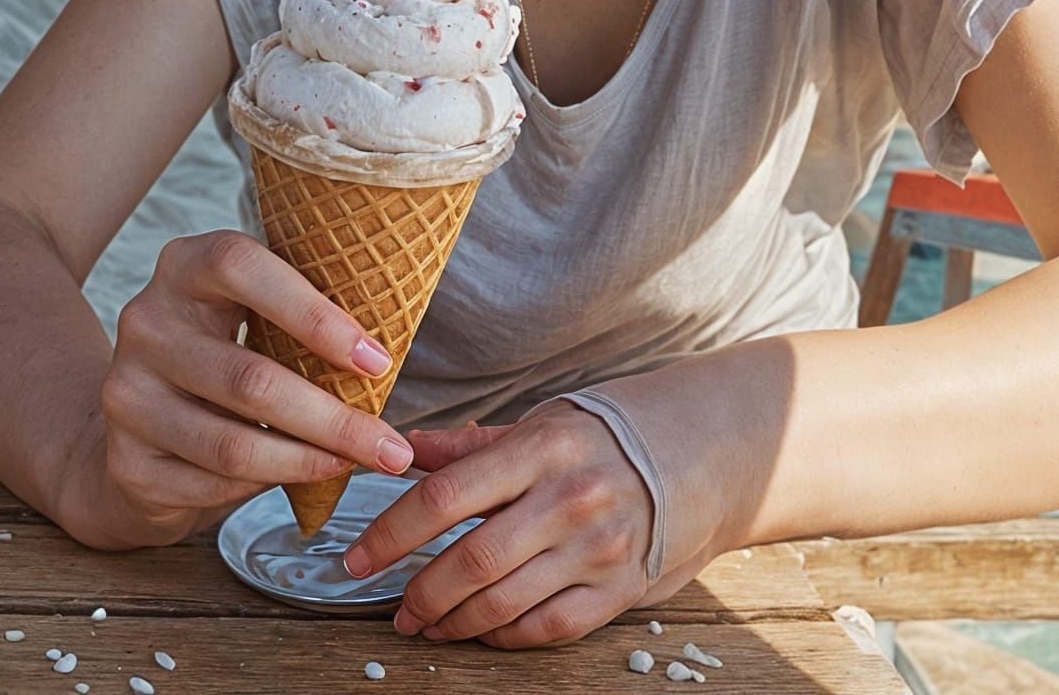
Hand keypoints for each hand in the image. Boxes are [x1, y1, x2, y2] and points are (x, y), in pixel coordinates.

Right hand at [86, 229, 416, 546]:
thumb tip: (387, 353)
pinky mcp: (125, 460)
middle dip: (334, 420)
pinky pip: (212, 486)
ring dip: (309, 463)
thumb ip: (298, 314)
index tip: (377, 361)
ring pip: (233, 445)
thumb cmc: (227, 349)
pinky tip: (301, 479)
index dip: (312, 313)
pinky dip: (266, 488)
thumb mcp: (251, 311)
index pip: (242, 268)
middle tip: (392, 449)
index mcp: (184, 265)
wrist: (139, 417)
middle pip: (250, 379)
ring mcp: (125, 393)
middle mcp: (145, 321)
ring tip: (359, 466)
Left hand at [342, 402, 654, 648]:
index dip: (392, 532)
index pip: (447, 494)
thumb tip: (401, 448)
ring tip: (425, 623)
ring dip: (453, 622)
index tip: (357, 559)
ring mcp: (598, 548)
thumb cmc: (605, 434)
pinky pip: (548, 627)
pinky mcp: (621, 588)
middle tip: (394, 607)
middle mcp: (569, 498)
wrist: (701, 453)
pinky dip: (504, 636)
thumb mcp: (540, 423)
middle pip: (472, 559)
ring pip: (505, 602)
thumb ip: (469, 445)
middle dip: (419, 592)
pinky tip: (480, 631)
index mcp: (541, 447)